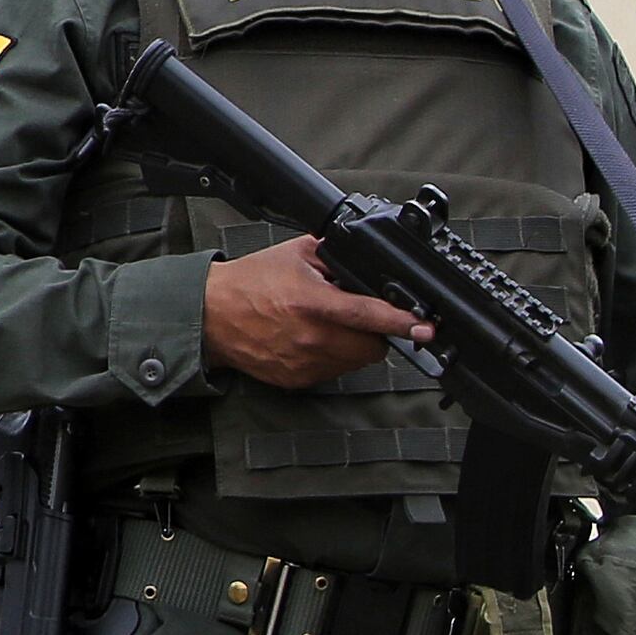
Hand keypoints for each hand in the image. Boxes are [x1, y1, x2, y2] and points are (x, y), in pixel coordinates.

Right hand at [199, 238, 431, 389]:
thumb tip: (372, 264)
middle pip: (372, 346)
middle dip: (374, 333)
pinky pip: (333, 372)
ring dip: (353, 346)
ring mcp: (304, 362)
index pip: (367, 315)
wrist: (210, 315)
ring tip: (327, 326)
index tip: (425, 329)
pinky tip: (309, 340)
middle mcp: (310, 336)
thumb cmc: (250, 283)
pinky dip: (331, 358)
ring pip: (355, 362)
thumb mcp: (295, 254)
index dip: (401, 322)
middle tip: (355, 318)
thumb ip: (336, 256)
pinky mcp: (297, 379)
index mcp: (311, 302)